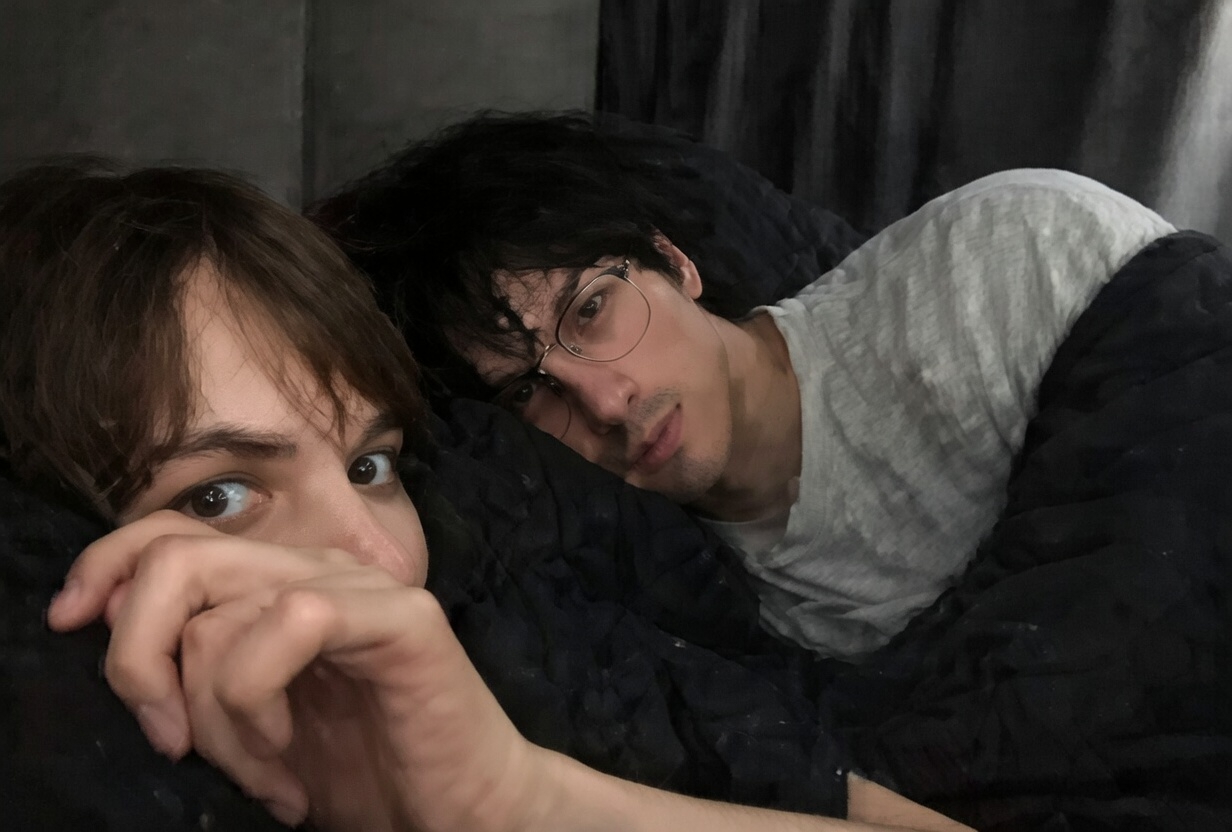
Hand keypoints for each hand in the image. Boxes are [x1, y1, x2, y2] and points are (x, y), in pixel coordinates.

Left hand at [48, 511, 540, 831]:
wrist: (461, 810)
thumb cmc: (357, 771)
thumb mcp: (242, 719)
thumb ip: (188, 661)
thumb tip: (99, 612)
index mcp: (279, 581)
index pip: (173, 530)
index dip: (105, 562)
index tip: (66, 620)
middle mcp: (317, 567)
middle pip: (178, 560)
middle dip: (139, 658)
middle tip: (171, 741)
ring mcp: (362, 587)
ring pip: (223, 613)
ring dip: (219, 721)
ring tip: (262, 776)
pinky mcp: (402, 618)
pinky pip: (290, 623)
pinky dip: (261, 703)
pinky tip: (287, 756)